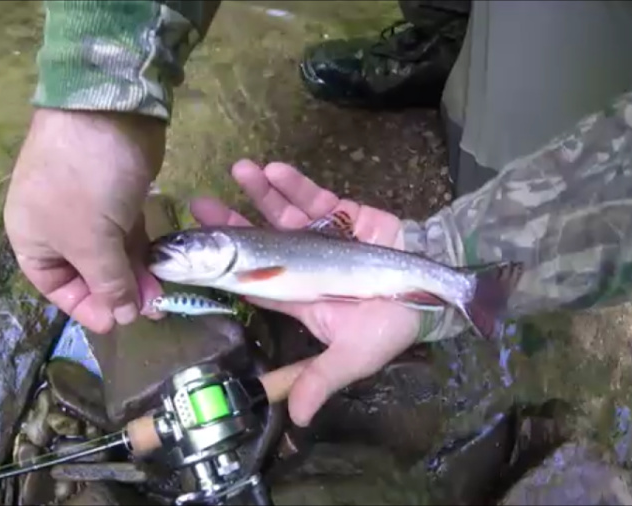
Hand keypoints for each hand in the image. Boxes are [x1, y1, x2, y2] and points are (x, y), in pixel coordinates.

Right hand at [4, 109, 165, 333]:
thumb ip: (108, 283)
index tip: (117, 323)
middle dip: (117, 295)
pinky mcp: (120, 197)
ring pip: (112, 256)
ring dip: (135, 278)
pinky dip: (143, 254)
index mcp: (31, 239)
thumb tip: (122, 318)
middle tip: (150, 311)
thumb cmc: (83, 182)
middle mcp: (57, 228)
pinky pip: (129, 236)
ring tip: (162, 299)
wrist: (108, 112)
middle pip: (87, 274)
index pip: (55, 287)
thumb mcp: (89, 241)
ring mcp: (91, 210)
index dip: (84, 307)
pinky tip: (163, 272)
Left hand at [190, 160, 421, 426]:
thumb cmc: (391, 323)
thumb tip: (297, 418)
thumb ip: (322, 378)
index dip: (226, 266)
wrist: (433, 287)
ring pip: (283, 213)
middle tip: (201, 204)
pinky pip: (315, 196)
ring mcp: (321, 235)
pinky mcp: (343, 213)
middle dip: (231, 222)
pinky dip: (296, 184)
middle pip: (259, 241)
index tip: (197, 248)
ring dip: (260, 193)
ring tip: (239, 170)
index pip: (253, 281)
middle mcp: (302, 263)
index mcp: (298, 296)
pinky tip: (275, 169)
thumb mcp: (355, 355)